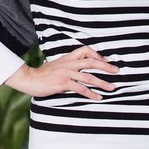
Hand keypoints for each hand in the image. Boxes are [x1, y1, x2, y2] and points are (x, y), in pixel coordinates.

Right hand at [4, 45, 118, 99]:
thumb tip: (76, 68)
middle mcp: (69, 63)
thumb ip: (67, 64)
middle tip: (117, 71)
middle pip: (92, 62)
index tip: (105, 60)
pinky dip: (91, 94)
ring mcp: (67, 73)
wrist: (31, 78)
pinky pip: (81, 88)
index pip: (85, 50)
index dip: (97, 54)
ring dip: (103, 83)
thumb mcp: (56, 64)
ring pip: (89, 77)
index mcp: (68, 58)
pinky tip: (98, 98)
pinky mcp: (64, 83)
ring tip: (112, 88)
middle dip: (106, 67)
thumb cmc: (43, 74)